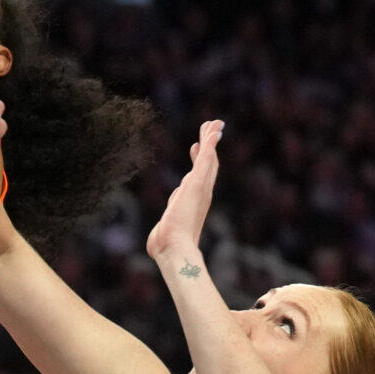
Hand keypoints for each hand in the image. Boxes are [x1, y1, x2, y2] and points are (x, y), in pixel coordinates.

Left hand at [145, 121, 223, 266]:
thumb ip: (164, 229)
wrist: (174, 249)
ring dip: (211, 139)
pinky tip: (214, 131)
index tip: (196, 146)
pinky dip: (211, 144)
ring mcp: (201, 188)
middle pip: (208, 164)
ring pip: (209, 157)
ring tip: (214, 124)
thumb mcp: (164, 231)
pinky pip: (206, 159)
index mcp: (194, 202)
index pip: (198, 176)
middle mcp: (201, 194)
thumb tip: (160, 232)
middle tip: (212, 128)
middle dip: (209, 145)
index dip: (199, 160)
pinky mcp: (197, 184)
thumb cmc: (166, 245)